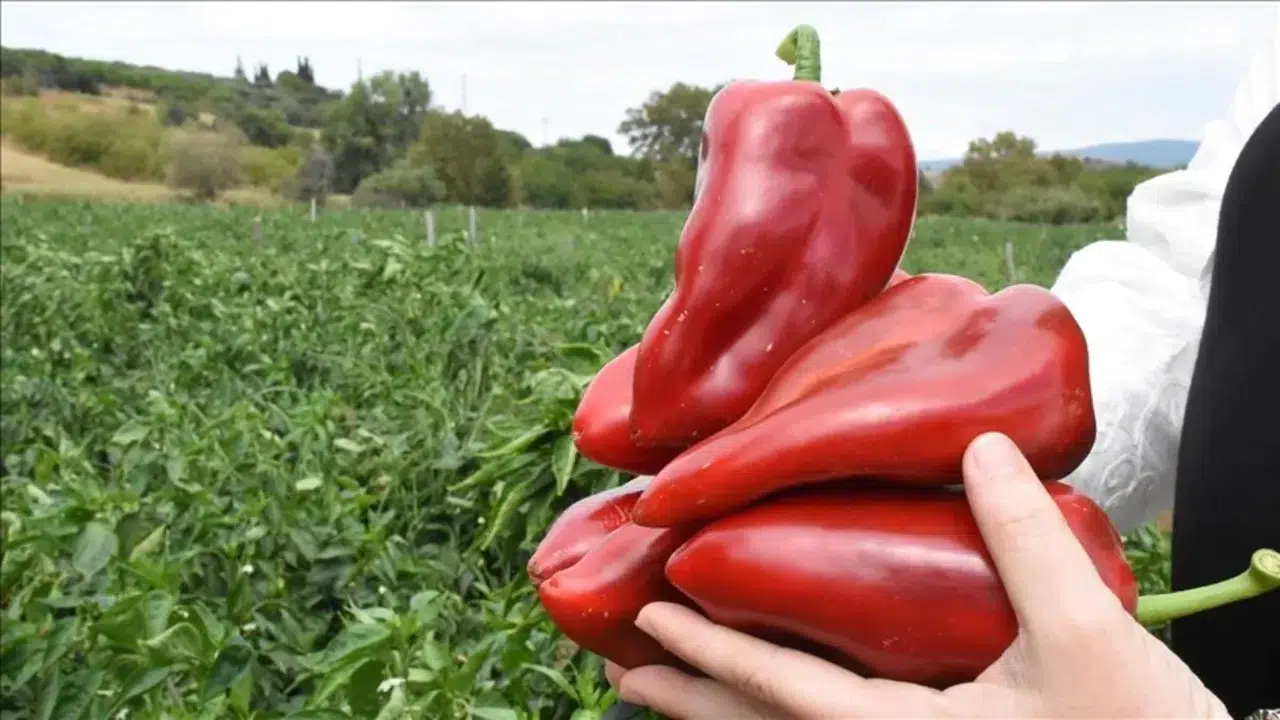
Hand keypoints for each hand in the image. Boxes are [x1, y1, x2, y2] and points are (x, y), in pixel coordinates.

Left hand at [605, 432, 1228, 718]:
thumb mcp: (1084, 637)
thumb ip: (1026, 539)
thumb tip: (980, 448)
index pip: (779, 691)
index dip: (707, 652)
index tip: (646, 617)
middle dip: (690, 701)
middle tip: (621, 670)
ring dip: (726, 714)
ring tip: (667, 688)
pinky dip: (784, 716)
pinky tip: (775, 697)